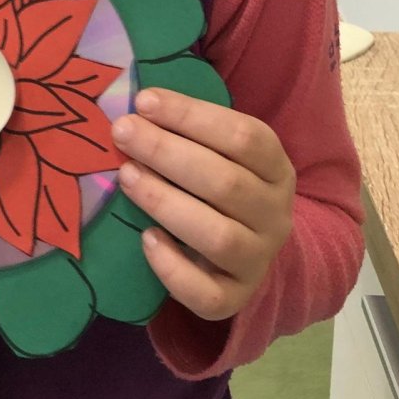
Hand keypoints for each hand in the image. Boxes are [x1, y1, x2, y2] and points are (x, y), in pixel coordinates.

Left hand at [112, 88, 295, 321]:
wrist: (250, 251)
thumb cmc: (222, 185)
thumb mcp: (221, 153)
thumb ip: (190, 131)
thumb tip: (139, 104)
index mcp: (276, 168)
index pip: (243, 136)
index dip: (192, 116)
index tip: (144, 101)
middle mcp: (275, 215)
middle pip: (227, 183)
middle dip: (167, 153)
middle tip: (122, 132)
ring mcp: (258, 260)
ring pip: (219, 237)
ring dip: (166, 203)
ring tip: (127, 177)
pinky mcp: (235, 298)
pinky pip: (208, 294)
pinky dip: (173, 268)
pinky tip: (146, 239)